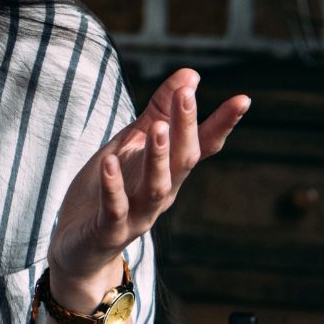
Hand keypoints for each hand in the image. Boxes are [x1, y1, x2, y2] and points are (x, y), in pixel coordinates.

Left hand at [46, 68, 249, 306]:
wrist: (79, 248)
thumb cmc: (107, 192)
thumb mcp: (130, 145)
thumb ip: (158, 112)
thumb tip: (190, 74)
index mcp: (169, 173)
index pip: (202, 147)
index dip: (221, 124)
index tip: (244, 99)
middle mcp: (161, 194)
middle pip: (182, 160)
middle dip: (185, 127)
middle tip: (187, 93)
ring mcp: (138, 215)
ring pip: (157, 186)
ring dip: (158, 157)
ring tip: (156, 126)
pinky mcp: (110, 229)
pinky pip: (115, 207)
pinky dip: (113, 185)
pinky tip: (109, 160)